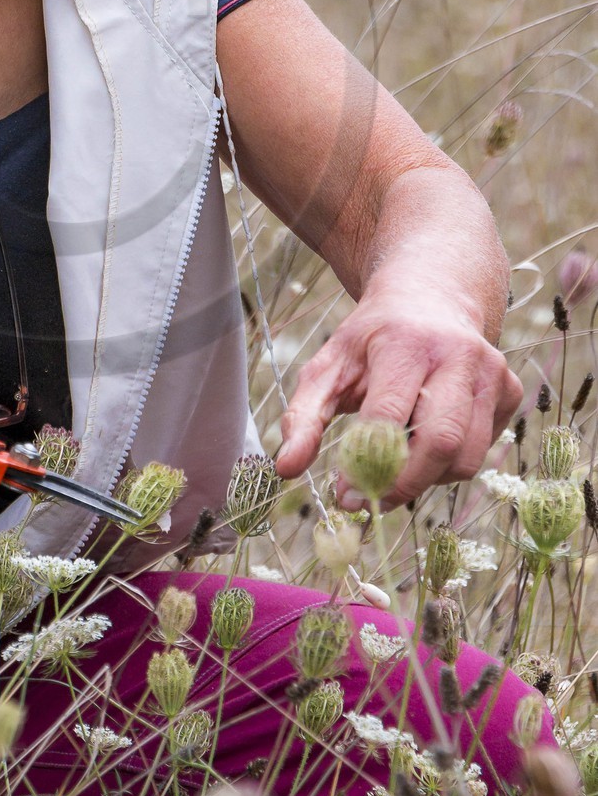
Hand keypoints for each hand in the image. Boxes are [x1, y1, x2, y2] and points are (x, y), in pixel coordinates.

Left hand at [275, 285, 522, 507]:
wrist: (429, 296)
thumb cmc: (371, 340)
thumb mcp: (328, 366)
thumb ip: (303, 416)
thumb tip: (285, 469)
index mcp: (406, 343)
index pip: (390, 416)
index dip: (366, 464)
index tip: (344, 495)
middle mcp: (458, 355)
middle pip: (439, 443)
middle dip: (402, 485)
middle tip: (371, 500)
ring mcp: (492, 373)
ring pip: (466, 458)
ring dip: (426, 480)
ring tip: (396, 467)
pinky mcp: (510, 392)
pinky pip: (480, 452)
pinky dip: (448, 465)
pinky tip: (424, 442)